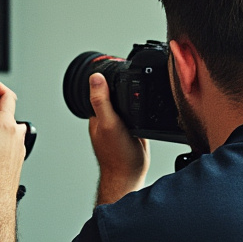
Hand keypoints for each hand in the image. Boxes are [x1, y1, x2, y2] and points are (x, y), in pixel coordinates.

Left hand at [88, 72, 148, 203]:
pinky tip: (148, 108)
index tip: (118, 65)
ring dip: (135, 96)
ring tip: (141, 84)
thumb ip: (101, 101)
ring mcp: (122, 125)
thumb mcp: (109, 124)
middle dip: (124, 84)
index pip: (102, 89)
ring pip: (128, 104)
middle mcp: (109, 118)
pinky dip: (142, 109)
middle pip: (117, 94)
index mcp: (99, 114)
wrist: (130, 176)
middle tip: (134, 71)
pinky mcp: (135, 131)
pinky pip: (138, 114)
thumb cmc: (117, 155)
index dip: (110, 77)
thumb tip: (94, 77)